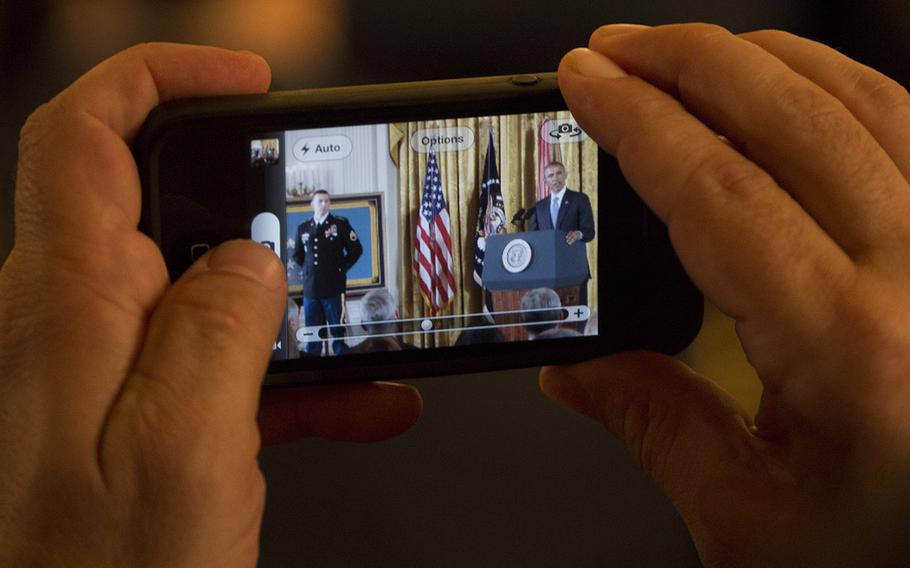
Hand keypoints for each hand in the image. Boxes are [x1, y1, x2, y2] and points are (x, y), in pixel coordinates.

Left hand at [0, 44, 420, 566]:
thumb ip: (218, 332)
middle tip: (322, 229)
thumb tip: (250, 257)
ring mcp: (112, 373)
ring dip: (294, 313)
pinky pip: (225, 370)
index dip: (161, 79)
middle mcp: (78, 326)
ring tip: (365, 341)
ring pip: (213, 298)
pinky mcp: (145, 417)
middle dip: (256, 210)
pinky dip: (294, 379)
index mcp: (70, 308)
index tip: (244, 80)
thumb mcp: (183, 450)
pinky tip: (359, 405)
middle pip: (164, 208)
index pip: (87, 137)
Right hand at [542, 24, 909, 565]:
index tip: (588, 78)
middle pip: (792, 117)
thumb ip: (653, 426)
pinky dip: (840, 89)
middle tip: (621, 45)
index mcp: (853, 348)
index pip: (717, 188)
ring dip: (764, 61)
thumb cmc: (893, 565)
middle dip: (690, 60)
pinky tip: (794, 90)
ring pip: (864, 104)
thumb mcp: (749, 520)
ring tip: (692, 52)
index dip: (638, 120)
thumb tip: (578, 375)